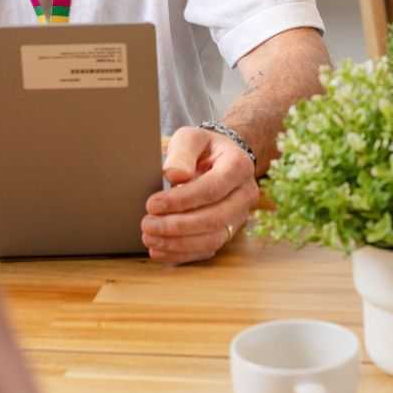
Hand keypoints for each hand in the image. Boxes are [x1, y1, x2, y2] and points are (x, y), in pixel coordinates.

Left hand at [142, 126, 259, 264]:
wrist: (223, 158)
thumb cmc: (204, 148)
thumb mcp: (191, 138)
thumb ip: (182, 153)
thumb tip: (175, 176)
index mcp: (238, 166)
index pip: (211, 188)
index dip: (181, 200)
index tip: (153, 204)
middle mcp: (245, 194)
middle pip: (214, 218)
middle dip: (177, 226)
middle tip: (147, 224)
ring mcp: (239, 216)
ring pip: (212, 239)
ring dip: (178, 243)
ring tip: (149, 238)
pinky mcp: (229, 231)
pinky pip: (208, 250)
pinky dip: (182, 254)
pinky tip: (159, 251)